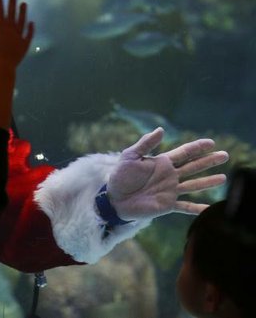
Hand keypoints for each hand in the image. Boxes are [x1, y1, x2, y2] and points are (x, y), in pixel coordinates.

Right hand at [0, 0, 33, 70]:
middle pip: (12, 14)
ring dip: (23, 12)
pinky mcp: (25, 44)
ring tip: (24, 4)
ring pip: (22, 21)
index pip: (0, 12)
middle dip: (12, 4)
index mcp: (0, 27)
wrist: (2, 66)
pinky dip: (30, 29)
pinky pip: (29, 34)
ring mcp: (19, 36)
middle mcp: (11, 29)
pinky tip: (32, 23)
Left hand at [108, 127, 228, 219]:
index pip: (183, 152)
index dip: (197, 147)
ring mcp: (170, 190)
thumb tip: (161, 129)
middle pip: (193, 166)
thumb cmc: (120, 175)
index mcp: (162, 162)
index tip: (211, 142)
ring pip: (194, 185)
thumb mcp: (130, 156)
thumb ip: (146, 143)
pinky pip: (186, 207)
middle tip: (225, 155)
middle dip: (209, 161)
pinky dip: (198, 208)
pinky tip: (210, 209)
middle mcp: (169, 175)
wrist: (114, 197)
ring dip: (208, 182)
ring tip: (224, 178)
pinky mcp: (167, 204)